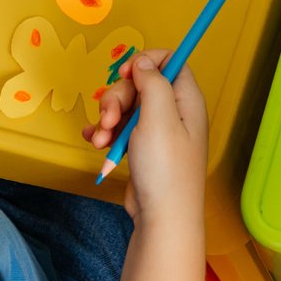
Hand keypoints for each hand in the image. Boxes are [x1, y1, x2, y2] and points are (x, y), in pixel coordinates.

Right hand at [83, 50, 207, 222]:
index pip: (169, 61)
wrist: (161, 218)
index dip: (145, 62)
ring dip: (108, 118)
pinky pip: (119, 129)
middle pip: (140, 84)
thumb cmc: (166, 170)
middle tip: (109, 118)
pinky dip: (105, 132)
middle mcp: (173, 112)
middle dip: (117, 97)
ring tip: (102, 140)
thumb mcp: (159, 118)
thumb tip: (143, 62)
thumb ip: (152, 83)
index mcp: (185, 100)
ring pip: (126, 107)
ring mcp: (156, 131)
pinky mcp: (142, 148)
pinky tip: (95, 141)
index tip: (126, 73)